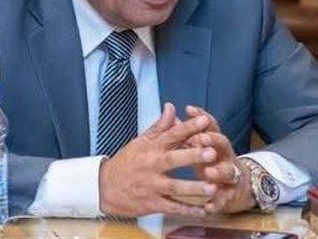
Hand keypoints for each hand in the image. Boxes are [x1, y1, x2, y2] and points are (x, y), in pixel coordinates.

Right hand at [98, 103, 218, 217]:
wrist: (104, 187)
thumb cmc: (126, 163)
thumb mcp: (140, 141)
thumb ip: (159, 126)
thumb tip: (171, 107)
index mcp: (151, 148)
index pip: (171, 134)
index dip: (188, 127)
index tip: (204, 120)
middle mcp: (152, 166)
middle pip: (174, 160)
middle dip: (193, 156)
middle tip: (211, 152)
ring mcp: (152, 186)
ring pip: (175, 187)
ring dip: (194, 188)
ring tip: (213, 187)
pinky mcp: (152, 204)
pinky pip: (172, 207)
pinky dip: (188, 211)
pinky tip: (203, 211)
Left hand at [185, 106, 255, 213]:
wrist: (238, 188)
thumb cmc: (213, 163)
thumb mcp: (200, 147)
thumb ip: (187, 132)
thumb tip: (172, 114)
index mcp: (215, 143)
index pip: (211, 126)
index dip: (201, 117)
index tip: (189, 109)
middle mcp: (225, 156)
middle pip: (223, 144)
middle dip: (212, 140)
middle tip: (200, 138)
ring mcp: (230, 175)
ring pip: (227, 171)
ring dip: (217, 171)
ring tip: (208, 173)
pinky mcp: (231, 194)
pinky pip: (224, 198)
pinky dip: (217, 203)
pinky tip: (208, 207)